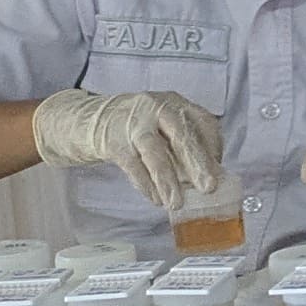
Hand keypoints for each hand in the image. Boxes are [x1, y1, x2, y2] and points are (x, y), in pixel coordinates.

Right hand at [32, 88, 226, 209]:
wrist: (86, 120)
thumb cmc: (136, 127)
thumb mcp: (163, 125)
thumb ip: (184, 144)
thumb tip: (209, 174)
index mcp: (175, 103)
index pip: (203, 122)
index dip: (213, 147)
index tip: (218, 169)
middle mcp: (156, 108)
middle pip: (182, 135)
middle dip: (198, 163)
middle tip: (209, 187)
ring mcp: (133, 123)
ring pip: (155, 153)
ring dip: (168, 181)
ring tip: (177, 203)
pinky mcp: (112, 141)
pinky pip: (133, 166)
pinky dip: (145, 185)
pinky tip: (155, 199)